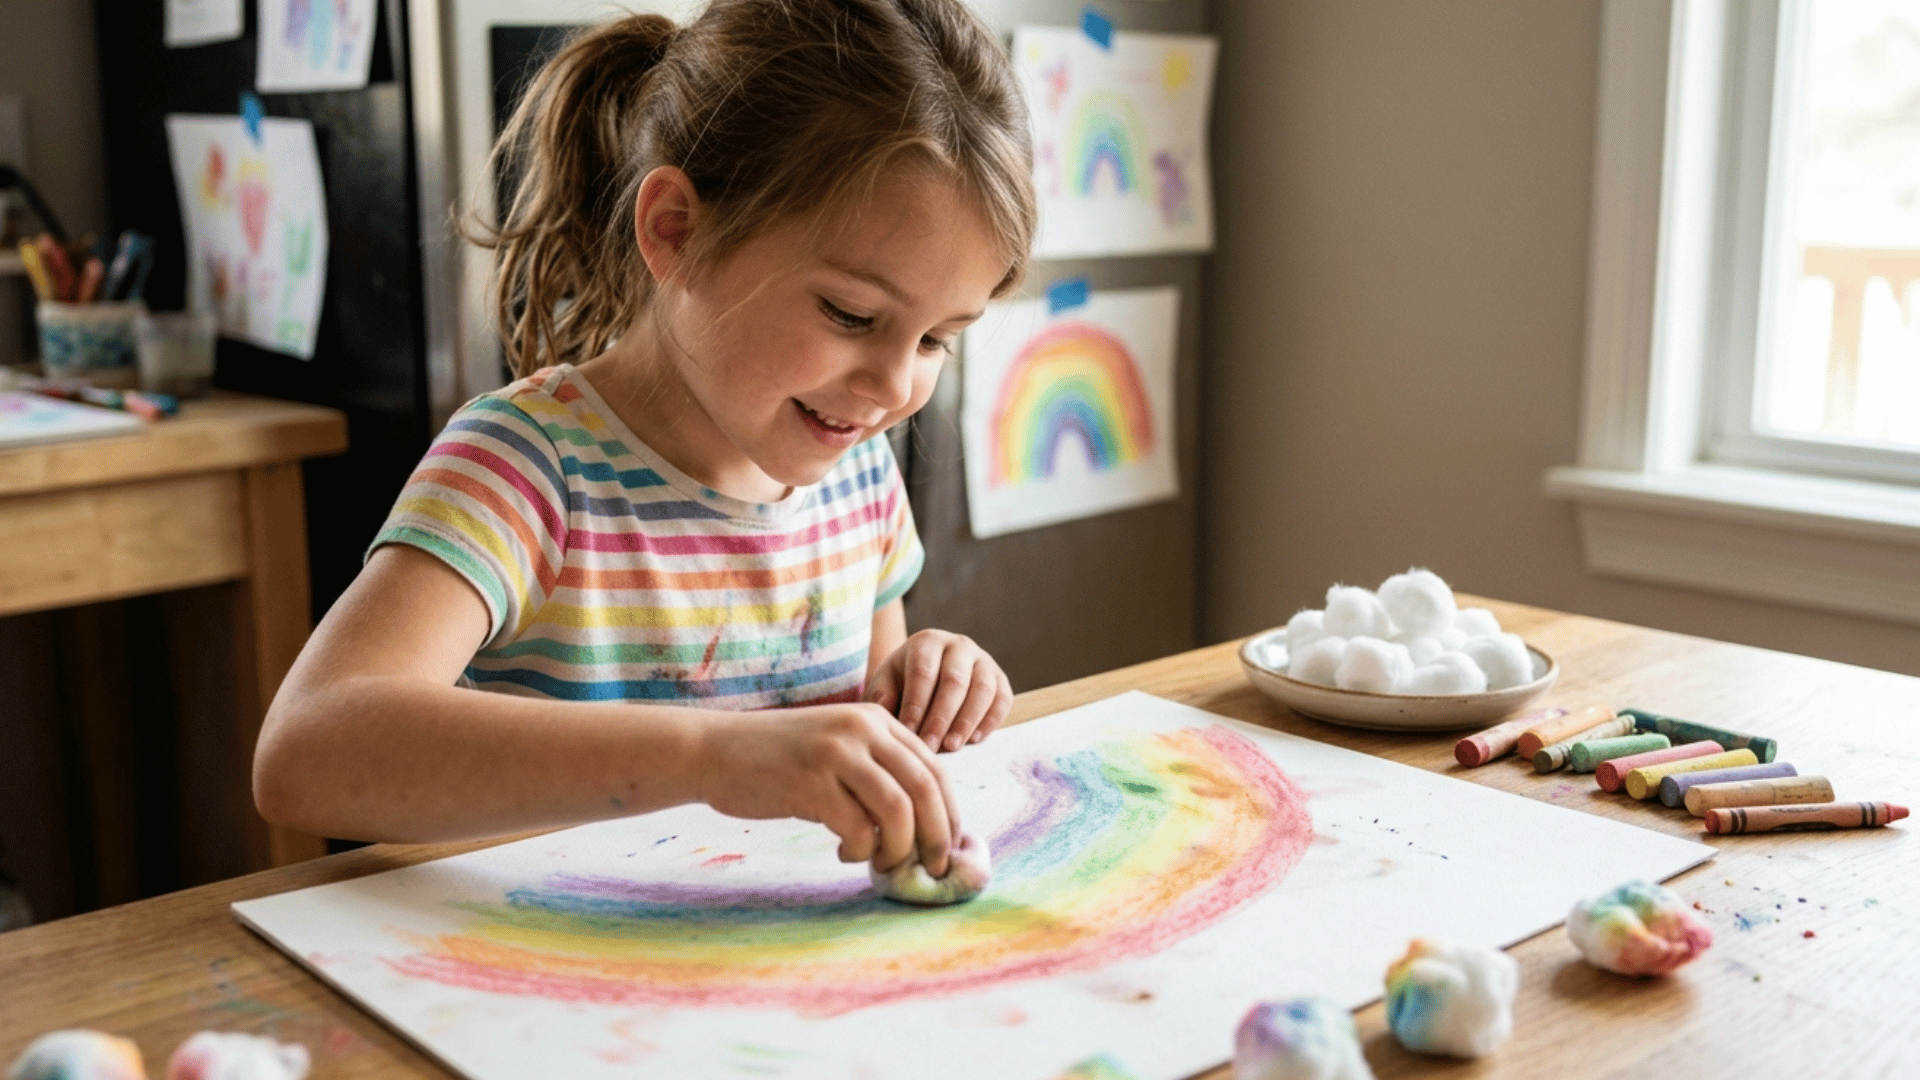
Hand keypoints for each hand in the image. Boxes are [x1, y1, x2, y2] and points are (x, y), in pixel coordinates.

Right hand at [691, 703, 959, 875]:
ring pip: (898, 811)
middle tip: (932, 868)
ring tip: (884, 864)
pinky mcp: (810, 782)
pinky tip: (844, 852)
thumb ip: (877, 772)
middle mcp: (861, 729)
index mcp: (875, 720)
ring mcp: (835, 753)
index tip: (948, 845)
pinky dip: (860, 851)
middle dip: (936, 836)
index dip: (950, 812)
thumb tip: (925, 826)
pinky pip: (857, 828)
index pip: (934, 767)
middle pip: (925, 789)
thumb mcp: (837, 749)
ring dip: (899, 849)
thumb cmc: (779, 759)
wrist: (715, 750)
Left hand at [866, 630, 1012, 752]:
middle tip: (931, 746)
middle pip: (954, 681)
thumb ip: (883, 697)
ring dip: (967, 721)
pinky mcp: (1000, 678)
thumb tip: (890, 714)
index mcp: (927, 642)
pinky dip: (991, 720)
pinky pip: (1003, 698)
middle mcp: (958, 645)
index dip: (916, 705)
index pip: (923, 672)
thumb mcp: (886, 684)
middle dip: (941, 717)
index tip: (908, 734)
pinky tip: (974, 740)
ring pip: (982, 689)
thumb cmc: (903, 683)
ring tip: (952, 746)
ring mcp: (983, 660)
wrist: (928, 676)